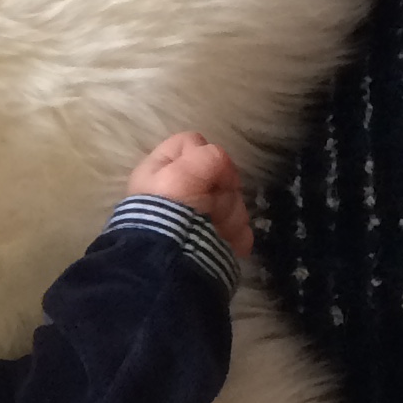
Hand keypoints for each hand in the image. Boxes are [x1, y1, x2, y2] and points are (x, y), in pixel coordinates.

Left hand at [125, 129, 251, 256]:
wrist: (172, 260)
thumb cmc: (172, 209)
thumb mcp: (183, 171)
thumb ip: (210, 156)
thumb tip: (225, 173)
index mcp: (163, 171)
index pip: (192, 143)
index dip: (204, 153)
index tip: (208, 171)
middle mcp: (181, 192)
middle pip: (220, 175)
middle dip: (221, 192)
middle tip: (208, 207)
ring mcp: (200, 217)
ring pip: (234, 202)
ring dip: (229, 216)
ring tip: (214, 229)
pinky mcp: (215, 240)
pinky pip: (240, 229)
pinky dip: (235, 237)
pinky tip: (223, 242)